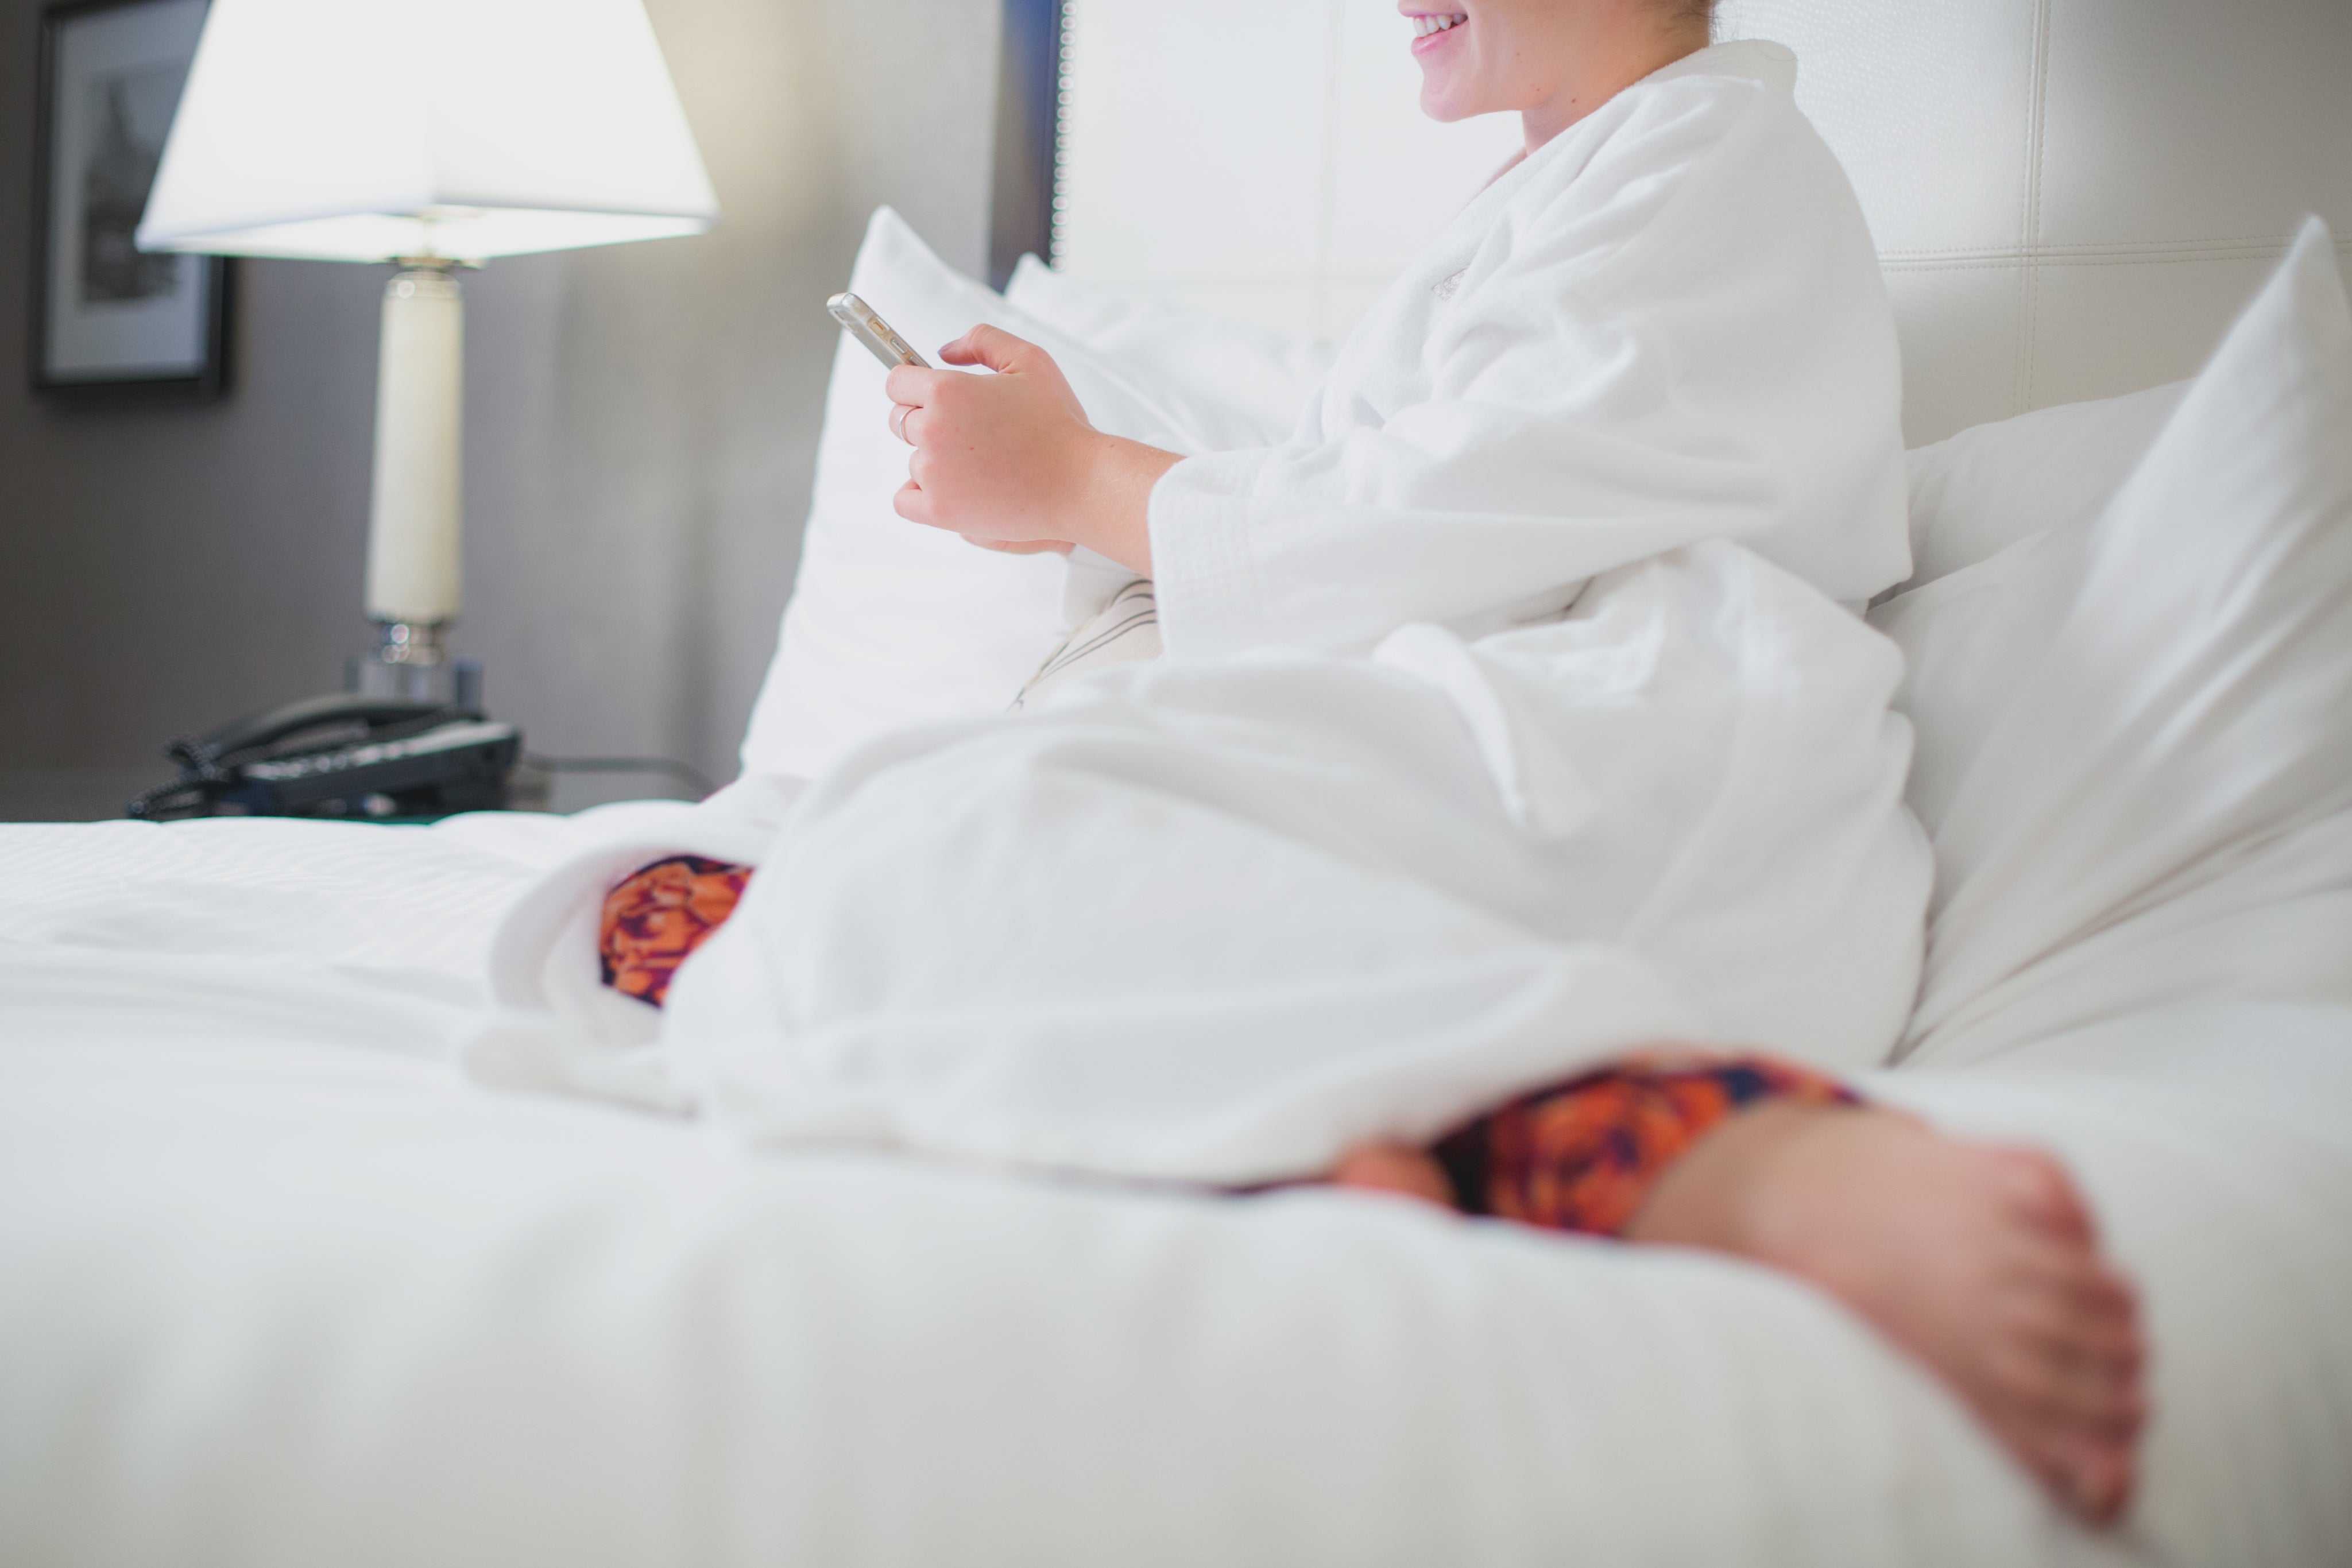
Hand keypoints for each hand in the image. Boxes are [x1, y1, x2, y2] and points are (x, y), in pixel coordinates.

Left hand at [884, 325, 1178, 573]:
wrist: (1080, 483)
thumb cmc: (1059, 424)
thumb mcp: (1029, 360)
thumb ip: (981, 341)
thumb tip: (943, 351)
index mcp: (947, 390)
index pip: (897, 382)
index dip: (915, 386)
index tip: (931, 396)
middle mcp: (932, 430)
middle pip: (900, 421)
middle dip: (925, 422)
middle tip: (967, 432)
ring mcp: (932, 473)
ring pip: (912, 460)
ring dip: (935, 461)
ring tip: (980, 464)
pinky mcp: (939, 510)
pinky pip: (905, 501)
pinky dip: (921, 496)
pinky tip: (953, 489)